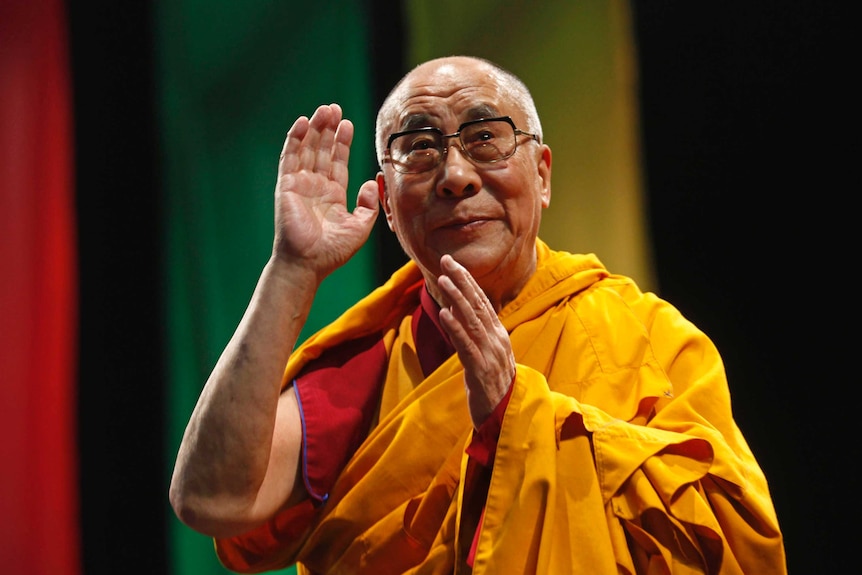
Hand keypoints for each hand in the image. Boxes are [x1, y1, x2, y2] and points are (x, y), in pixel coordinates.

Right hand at [273, 103, 378, 279]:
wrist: (308, 263)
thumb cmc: (332, 251)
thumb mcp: (360, 227)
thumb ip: (369, 205)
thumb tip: (371, 181)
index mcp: (332, 195)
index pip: (338, 162)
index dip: (343, 143)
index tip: (349, 124)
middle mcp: (315, 186)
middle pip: (322, 151)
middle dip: (329, 130)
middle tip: (335, 108)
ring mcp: (300, 184)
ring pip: (307, 149)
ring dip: (316, 129)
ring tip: (325, 110)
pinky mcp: (287, 185)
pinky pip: (290, 157)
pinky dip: (295, 139)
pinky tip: (303, 122)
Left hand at [437, 254, 515, 426]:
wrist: (504, 416)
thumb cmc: (492, 385)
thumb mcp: (484, 355)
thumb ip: (473, 334)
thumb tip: (456, 312)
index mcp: (498, 334)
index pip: (482, 301)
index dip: (467, 280)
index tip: (452, 263)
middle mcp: (496, 339)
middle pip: (477, 304)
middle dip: (461, 280)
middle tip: (446, 260)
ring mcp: (489, 353)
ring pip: (471, 320)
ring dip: (456, 298)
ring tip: (442, 279)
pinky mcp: (480, 369)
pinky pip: (466, 345)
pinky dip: (455, 327)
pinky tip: (444, 313)